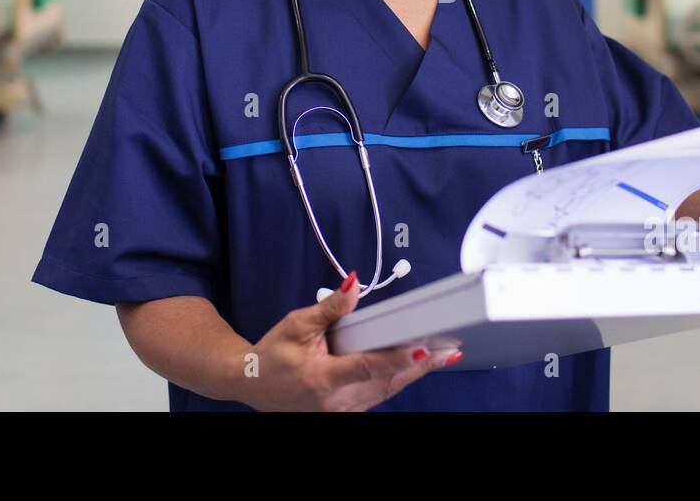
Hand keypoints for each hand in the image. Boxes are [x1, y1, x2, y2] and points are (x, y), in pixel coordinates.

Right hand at [240, 273, 459, 410]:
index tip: (421, 350)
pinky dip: (397, 380)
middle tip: (447, 350)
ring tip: (441, 356)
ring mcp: (341, 412)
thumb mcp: (297, 324)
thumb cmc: (272, 354)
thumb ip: (330, 308)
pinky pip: (378, 396)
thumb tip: (353, 285)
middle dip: (418, 366)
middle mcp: (334, 402)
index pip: (366, 368)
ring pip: (386, 392)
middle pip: (385, 383)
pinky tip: (415, 367)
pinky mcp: (345, 413)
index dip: (396, 359)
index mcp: (321, 379)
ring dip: (413, 374)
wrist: (252, 384)